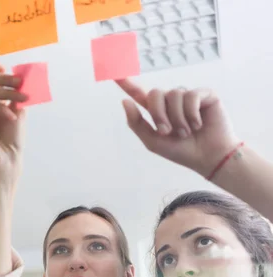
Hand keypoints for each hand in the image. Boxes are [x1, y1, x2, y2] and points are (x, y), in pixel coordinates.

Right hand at [0, 61, 27, 175]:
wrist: (7, 157)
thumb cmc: (12, 137)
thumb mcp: (17, 110)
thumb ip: (15, 93)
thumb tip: (21, 74)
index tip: (4, 67)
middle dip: (5, 78)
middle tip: (20, 83)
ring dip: (8, 92)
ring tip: (22, 99)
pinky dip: (1, 109)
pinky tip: (12, 117)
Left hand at [116, 79, 239, 176]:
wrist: (207, 157)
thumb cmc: (181, 151)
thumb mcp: (152, 141)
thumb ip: (136, 122)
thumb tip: (124, 101)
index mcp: (157, 111)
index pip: (139, 93)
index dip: (127, 83)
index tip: (115, 72)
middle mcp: (171, 101)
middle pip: (155, 93)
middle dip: (158, 114)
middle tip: (167, 131)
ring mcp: (188, 96)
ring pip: (173, 95)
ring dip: (177, 118)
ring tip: (186, 132)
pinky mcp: (205, 95)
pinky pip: (191, 95)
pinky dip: (191, 113)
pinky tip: (198, 124)